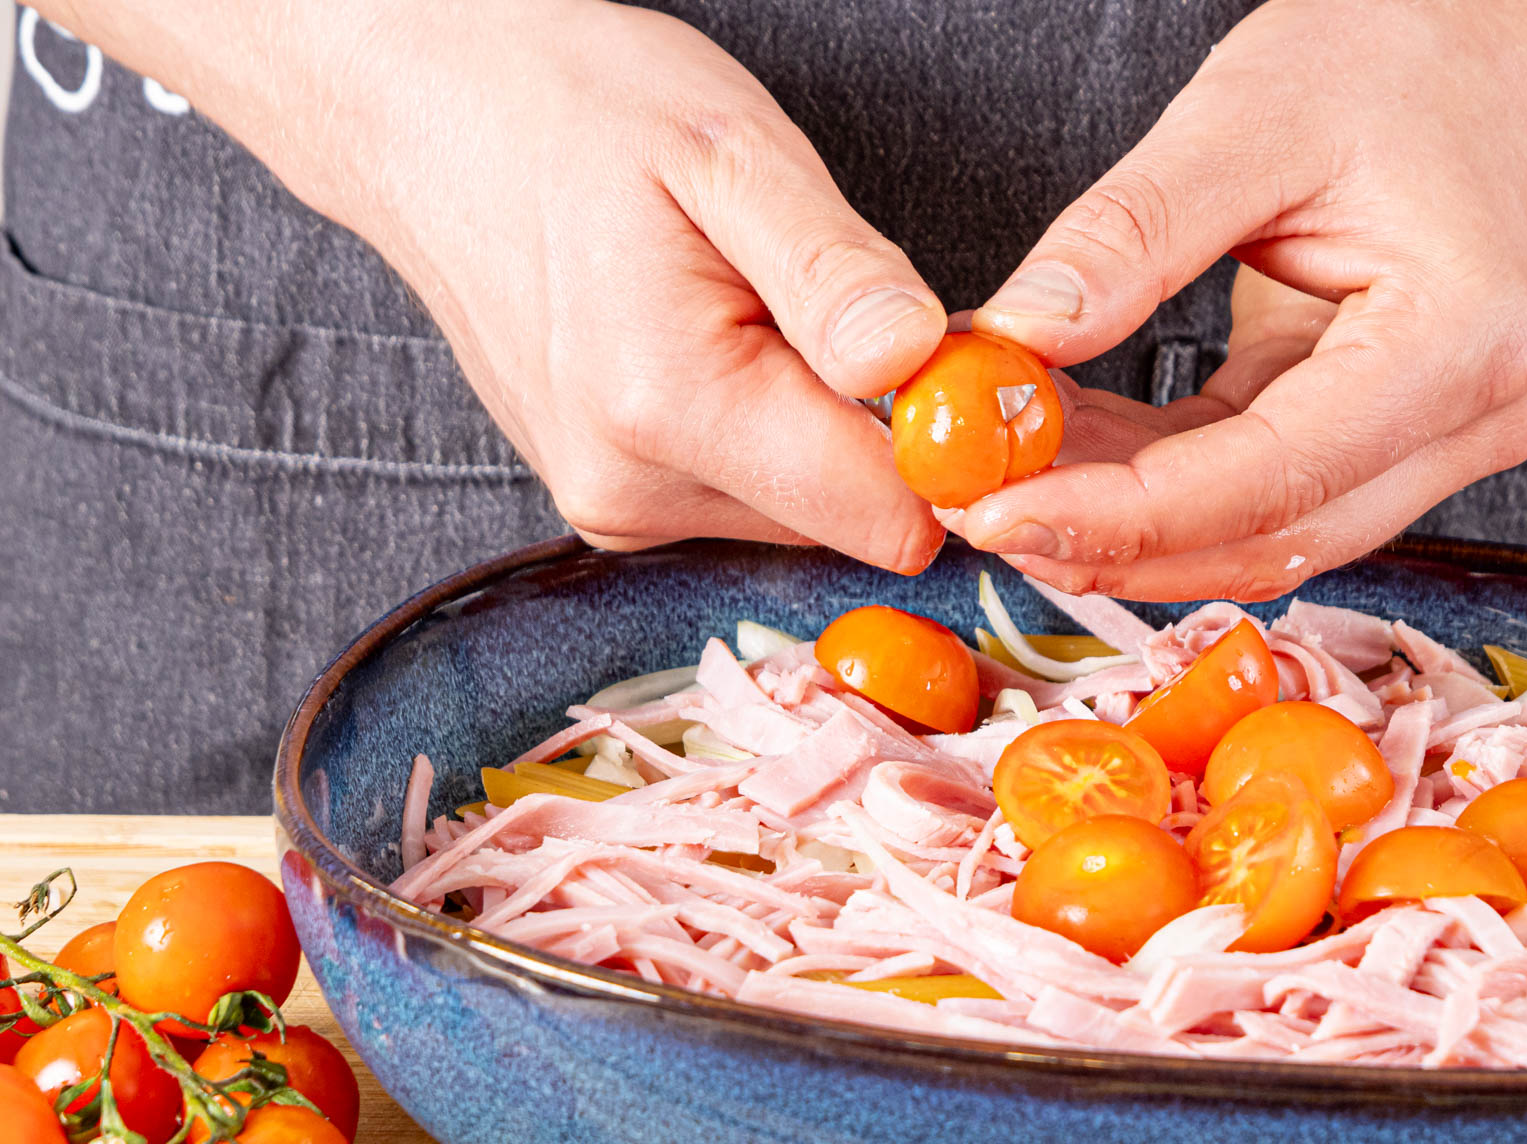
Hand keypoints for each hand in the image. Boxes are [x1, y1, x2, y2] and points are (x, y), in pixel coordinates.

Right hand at [261, 3, 950, 567]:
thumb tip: (922, 367)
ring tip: (771, 311)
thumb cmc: (577, 112)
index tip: (963, 360)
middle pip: (849, 518)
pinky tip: (733, 343)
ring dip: (826, 428)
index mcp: (670, 405)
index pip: (883, 509)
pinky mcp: (613, 503)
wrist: (434, 121)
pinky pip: (749, 496)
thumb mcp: (730, 154)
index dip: (954, 442)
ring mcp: (616, 506)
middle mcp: (633, 489)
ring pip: (804, 511)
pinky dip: (774, 434)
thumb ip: (833, 274)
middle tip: (851, 307)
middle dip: (888, 431)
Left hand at [951, 0, 1526, 599]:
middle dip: (1114, 539)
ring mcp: (1431, 438)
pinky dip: (1151, 482)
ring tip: (1007, 482)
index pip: (1272, 476)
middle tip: (981, 515)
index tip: (1001, 512)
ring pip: (1258, 535)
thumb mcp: (1243, 120)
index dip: (1126, 513)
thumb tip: (1020, 334)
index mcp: (1458, 343)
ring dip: (1125, 525)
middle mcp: (1468, 418)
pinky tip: (1065, 450)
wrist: (1474, 45)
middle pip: (1269, 537)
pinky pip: (1250, 488)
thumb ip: (1129, 234)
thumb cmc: (1390, 58)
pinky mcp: (1379, 434)